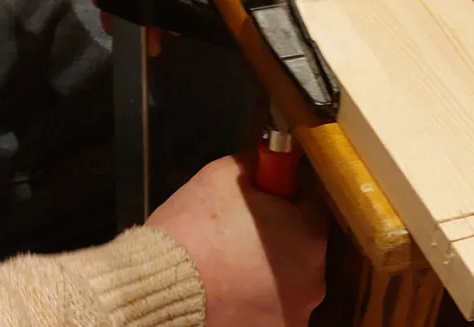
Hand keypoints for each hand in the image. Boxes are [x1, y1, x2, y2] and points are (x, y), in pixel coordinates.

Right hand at [147, 155, 327, 326]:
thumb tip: (271, 161)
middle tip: (241, 236)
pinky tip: (231, 293)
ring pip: (288, 282)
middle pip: (301, 248)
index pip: (310, 205)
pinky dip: (258, 302)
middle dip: (279, 239)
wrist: (159, 285)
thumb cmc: (194, 228)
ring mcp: (296, 313)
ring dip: (269, 273)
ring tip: (231, 266)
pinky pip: (272, 309)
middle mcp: (314, 279)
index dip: (285, 199)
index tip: (263, 200)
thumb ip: (259, 165)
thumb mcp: (227, 175)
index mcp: (310, 235)